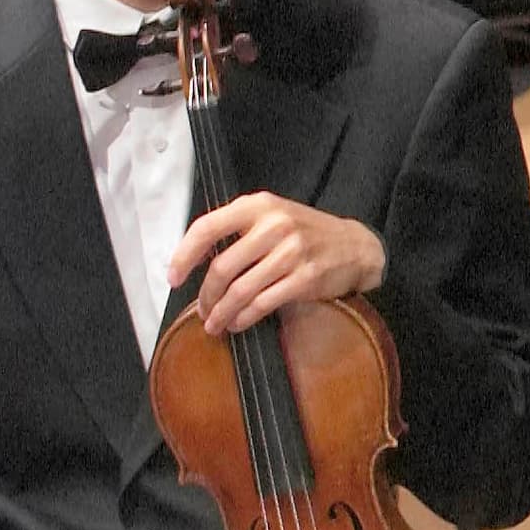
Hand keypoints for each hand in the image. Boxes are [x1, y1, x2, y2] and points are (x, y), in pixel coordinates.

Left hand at [168, 193, 385, 335]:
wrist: (356, 246)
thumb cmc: (306, 234)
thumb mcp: (274, 216)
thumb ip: (238, 230)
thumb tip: (195, 261)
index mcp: (259, 206)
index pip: (207, 227)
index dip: (184, 256)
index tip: (174, 278)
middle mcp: (275, 225)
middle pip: (222, 268)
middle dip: (206, 297)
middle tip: (201, 311)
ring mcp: (292, 251)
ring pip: (240, 290)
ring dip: (221, 313)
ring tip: (215, 324)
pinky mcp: (305, 277)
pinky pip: (262, 303)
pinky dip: (244, 318)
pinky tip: (238, 323)